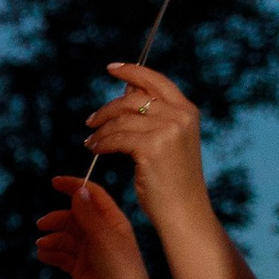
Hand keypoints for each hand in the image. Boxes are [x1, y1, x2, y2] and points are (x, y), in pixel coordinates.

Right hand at [34, 169, 153, 278]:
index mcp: (112, 221)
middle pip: (74, 217)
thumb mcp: (103, 236)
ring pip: (65, 237)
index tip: (55, 182)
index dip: (74, 186)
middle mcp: (100, 233)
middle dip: (57, 219)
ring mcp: (89, 250)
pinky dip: (51, 253)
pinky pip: (61, 256)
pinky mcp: (80, 267)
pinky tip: (43, 255)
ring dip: (52, 238)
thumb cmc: (120, 268)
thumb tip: (78, 190)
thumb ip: (88, 214)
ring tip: (42, 245)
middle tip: (42, 224)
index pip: (92, 196)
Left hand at [81, 62, 208, 223]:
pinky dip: (101, 143)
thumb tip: (128, 91)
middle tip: (91, 121)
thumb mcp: (171, 140)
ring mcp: (168, 130)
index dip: (132, 71)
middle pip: (133, 99)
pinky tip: (95, 149)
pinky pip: (116, 138)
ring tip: (91, 141)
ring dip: (101, 130)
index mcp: (187, 110)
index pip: (156, 80)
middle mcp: (180, 116)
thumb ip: (155, 115)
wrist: (185, 210)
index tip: (111, 69)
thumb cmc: (175, 179)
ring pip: (121, 119)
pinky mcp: (152, 148)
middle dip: (107, 109)